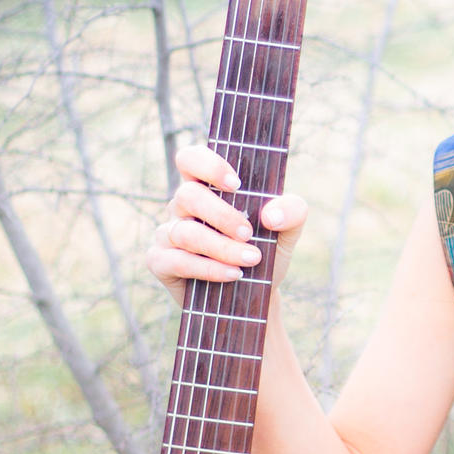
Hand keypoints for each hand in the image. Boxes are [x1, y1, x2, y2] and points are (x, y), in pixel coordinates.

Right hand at [147, 142, 306, 299]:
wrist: (256, 294)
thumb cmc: (266, 252)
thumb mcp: (288, 230)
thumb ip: (292, 211)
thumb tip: (271, 215)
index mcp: (206, 186)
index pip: (190, 158)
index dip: (208, 165)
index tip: (236, 185)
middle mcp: (182, 206)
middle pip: (188, 195)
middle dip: (222, 216)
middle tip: (249, 234)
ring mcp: (167, 233)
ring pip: (185, 232)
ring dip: (222, 247)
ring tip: (251, 259)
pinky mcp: (160, 262)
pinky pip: (178, 261)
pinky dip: (208, 268)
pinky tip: (233, 274)